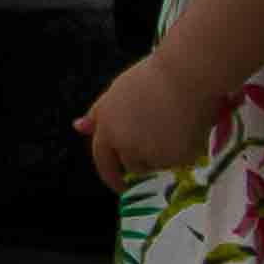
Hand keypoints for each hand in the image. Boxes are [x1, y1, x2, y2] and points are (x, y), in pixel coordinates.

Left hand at [79, 58, 210, 187]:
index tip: (120, 185)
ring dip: (161, 156)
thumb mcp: (115, 94)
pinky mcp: (178, 160)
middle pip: (132, 166)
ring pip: (156, 165)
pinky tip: (186, 130)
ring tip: (171, 127)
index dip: (111, 175)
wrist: (184, 78)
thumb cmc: (149, 79)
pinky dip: (181, 152)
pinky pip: (179, 163)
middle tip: (156, 139)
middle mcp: (127, 146)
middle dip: (142, 160)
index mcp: (108, 130)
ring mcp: (153, 155)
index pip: (103, 161)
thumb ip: (98, 115)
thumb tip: (78, 127)